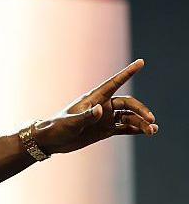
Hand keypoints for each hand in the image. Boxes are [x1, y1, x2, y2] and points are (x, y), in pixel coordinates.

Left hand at [32, 59, 157, 154]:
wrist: (51, 141)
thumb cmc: (57, 128)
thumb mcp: (71, 123)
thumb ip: (86, 116)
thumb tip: (101, 110)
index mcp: (94, 98)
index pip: (114, 82)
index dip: (128, 72)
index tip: (141, 62)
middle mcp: (103, 106)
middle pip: (128, 104)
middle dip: (141, 111)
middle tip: (151, 120)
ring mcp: (105, 118)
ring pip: (129, 117)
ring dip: (141, 123)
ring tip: (152, 132)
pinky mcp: (104, 130)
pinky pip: (124, 128)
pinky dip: (135, 129)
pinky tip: (145, 133)